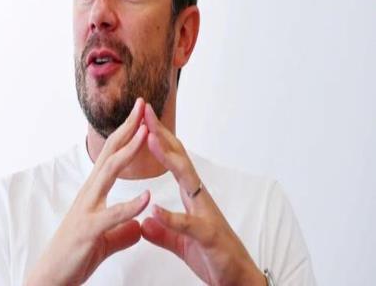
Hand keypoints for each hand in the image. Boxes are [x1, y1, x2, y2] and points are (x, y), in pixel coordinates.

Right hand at [26, 98, 150, 285]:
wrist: (51, 277)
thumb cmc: (75, 253)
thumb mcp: (105, 238)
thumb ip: (123, 227)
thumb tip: (139, 225)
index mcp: (95, 190)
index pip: (112, 154)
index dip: (127, 133)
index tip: (140, 115)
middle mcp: (90, 192)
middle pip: (110, 152)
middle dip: (128, 128)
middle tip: (141, 105)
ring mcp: (88, 209)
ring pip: (109, 173)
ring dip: (128, 151)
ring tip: (145, 133)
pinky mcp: (90, 230)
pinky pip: (112, 216)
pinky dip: (130, 205)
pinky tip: (147, 196)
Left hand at [140, 104, 265, 285]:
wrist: (238, 280)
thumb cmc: (212, 255)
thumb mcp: (181, 241)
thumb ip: (163, 230)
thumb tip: (145, 220)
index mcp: (190, 195)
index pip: (173, 160)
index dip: (158, 139)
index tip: (143, 120)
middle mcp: (199, 197)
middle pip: (179, 158)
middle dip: (161, 134)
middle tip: (145, 112)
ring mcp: (206, 214)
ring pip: (187, 179)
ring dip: (168, 158)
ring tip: (150, 139)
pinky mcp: (209, 237)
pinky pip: (189, 225)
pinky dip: (172, 217)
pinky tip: (154, 210)